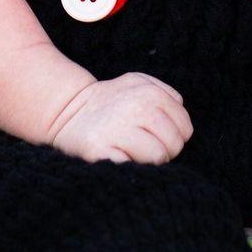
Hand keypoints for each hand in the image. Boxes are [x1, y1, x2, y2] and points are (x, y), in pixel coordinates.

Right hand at [49, 73, 192, 163]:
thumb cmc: (111, 102)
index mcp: (150, 93)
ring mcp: (118, 129)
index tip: (158, 137)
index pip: (185, 128)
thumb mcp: (139, 84)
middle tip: (146, 147)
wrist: (66, 111)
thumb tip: (181, 117)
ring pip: (158, 157)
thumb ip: (167, 95)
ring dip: (149, 162)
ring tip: (134, 153)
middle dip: (165, 151)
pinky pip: (131, 167)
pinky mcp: (99, 150)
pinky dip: (129, 167)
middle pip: (174, 145)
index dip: (175, 137)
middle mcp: (137, 107)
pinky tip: (120, 158)